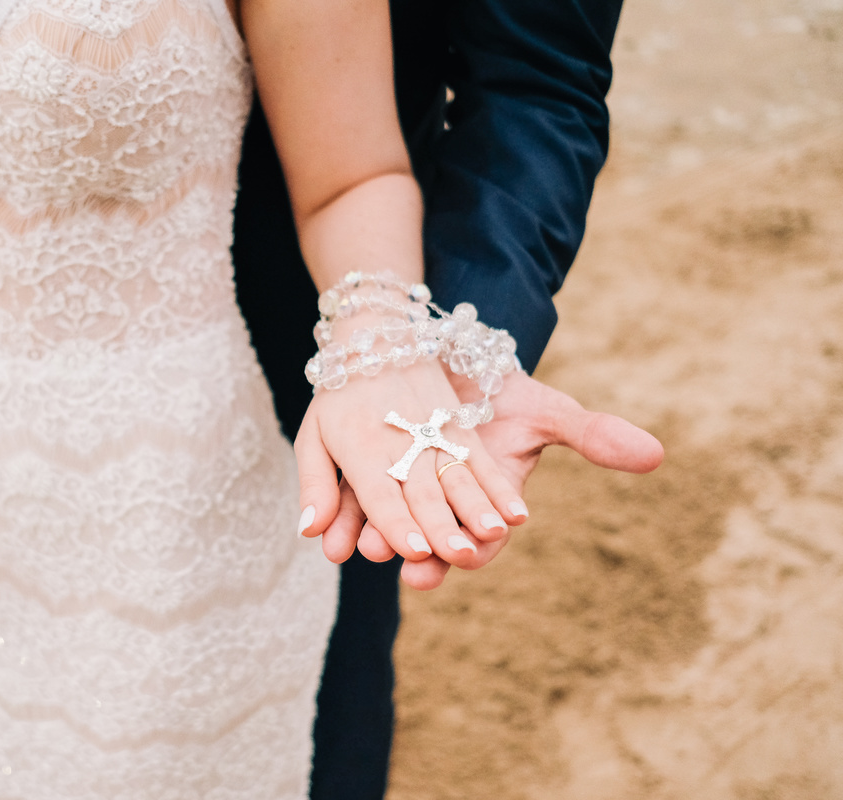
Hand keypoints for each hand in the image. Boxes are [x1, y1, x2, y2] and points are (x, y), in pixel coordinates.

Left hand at [295, 360, 530, 590]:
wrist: (379, 341)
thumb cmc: (339, 400)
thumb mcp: (313, 438)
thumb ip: (315, 486)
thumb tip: (308, 531)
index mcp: (362, 451)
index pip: (381, 495)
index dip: (397, 524)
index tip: (415, 552)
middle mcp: (402, 446)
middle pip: (424, 493)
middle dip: (442, 525)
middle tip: (459, 554)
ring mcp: (435, 437)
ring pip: (457, 478)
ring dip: (477, 508)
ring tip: (494, 533)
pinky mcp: (459, 430)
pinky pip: (481, 462)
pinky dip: (500, 489)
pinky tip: (518, 515)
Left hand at [315, 370, 664, 589]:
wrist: (453, 359)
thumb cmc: (505, 392)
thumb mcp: (548, 411)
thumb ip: (596, 436)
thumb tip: (656, 455)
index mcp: (484, 506)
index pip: (483, 539)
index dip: (476, 548)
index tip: (466, 557)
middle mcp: (442, 509)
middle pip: (431, 542)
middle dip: (420, 556)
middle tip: (408, 568)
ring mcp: (402, 495)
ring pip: (387, 527)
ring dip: (374, 541)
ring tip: (359, 550)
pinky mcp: (370, 471)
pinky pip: (355, 498)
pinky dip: (344, 513)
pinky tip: (328, 529)